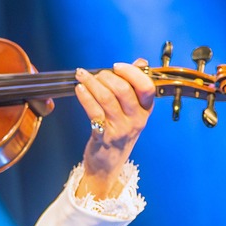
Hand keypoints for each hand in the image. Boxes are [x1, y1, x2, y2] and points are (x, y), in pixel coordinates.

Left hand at [74, 60, 154, 195]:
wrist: (108, 164)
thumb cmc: (119, 132)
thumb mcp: (132, 111)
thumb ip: (135, 86)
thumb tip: (140, 62)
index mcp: (146, 109)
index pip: (146, 86)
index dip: (131, 72)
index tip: (116, 66)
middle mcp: (136, 119)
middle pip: (124, 90)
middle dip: (106, 76)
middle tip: (93, 73)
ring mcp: (121, 128)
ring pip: (107, 98)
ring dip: (92, 83)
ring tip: (81, 77)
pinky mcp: (104, 135)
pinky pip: (93, 111)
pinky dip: (85, 97)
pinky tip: (79, 89)